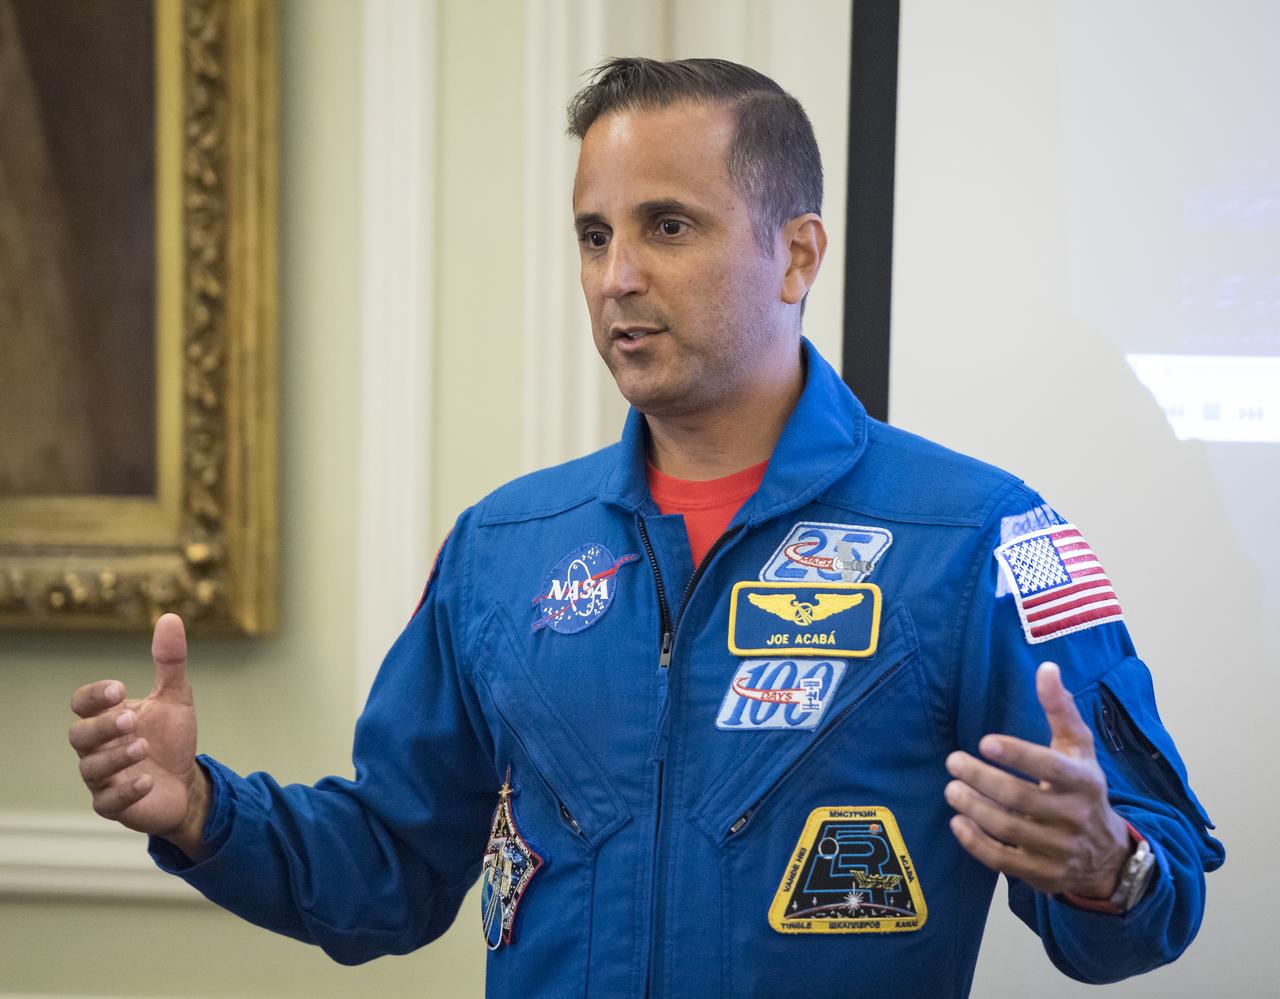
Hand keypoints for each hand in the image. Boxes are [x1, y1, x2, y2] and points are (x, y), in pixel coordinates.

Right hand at [68, 613, 209, 858]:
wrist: (187, 784)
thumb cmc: (171, 739)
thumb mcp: (176, 697)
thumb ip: (170, 661)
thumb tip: (171, 617)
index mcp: (106, 717)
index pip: (82, 703)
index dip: (94, 695)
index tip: (119, 688)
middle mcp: (97, 748)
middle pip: (79, 735)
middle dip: (102, 726)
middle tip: (131, 719)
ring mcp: (103, 779)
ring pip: (91, 769)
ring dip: (115, 757)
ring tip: (142, 746)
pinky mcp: (115, 806)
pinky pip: (109, 802)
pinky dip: (126, 790)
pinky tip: (146, 780)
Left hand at [945, 661, 1129, 898]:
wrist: (1107, 855)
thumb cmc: (1083, 789)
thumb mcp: (1079, 749)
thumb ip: (1061, 709)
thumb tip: (1046, 667)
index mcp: (1084, 782)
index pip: (1051, 767)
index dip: (1018, 754)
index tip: (985, 742)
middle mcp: (1074, 817)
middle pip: (1020, 799)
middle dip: (982, 779)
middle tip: (953, 762)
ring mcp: (1058, 849)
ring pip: (1008, 830)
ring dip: (974, 808)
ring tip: (951, 789)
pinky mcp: (1042, 874)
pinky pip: (1003, 861)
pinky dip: (976, 843)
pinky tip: (958, 822)